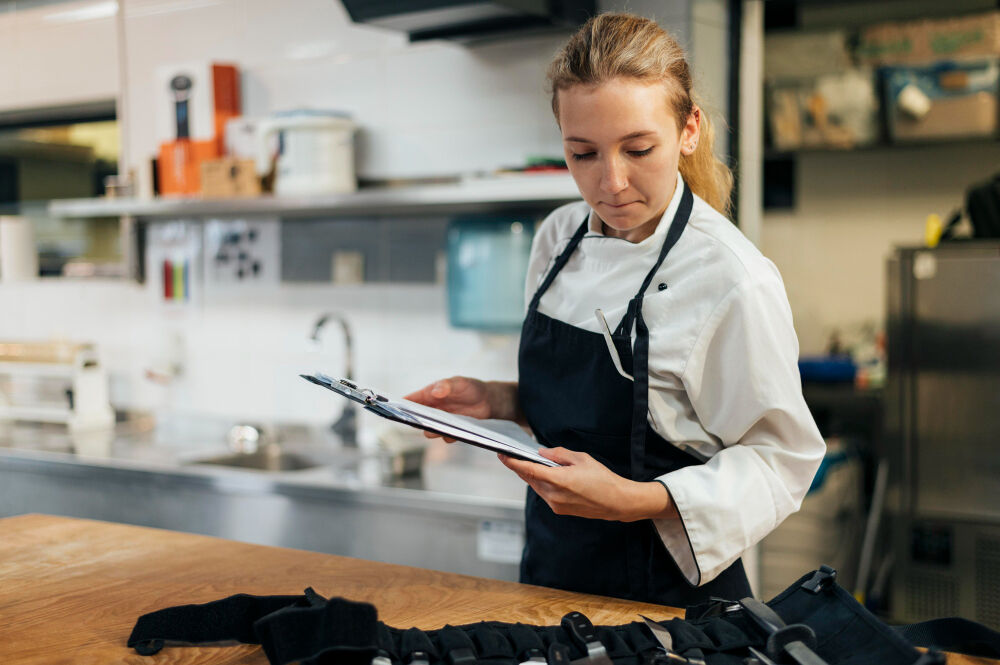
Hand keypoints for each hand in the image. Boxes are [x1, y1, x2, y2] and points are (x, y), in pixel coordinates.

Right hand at [404, 377, 520, 441]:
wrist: (489, 401)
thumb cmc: (471, 388)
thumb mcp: (460, 383)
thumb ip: (447, 386)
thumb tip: (436, 391)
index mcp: (430, 395)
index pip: (411, 400)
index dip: (401, 404)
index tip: (393, 409)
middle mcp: (433, 409)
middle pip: (417, 418)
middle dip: (415, 420)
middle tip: (415, 422)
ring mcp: (442, 421)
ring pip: (430, 430)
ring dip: (431, 431)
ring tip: (433, 430)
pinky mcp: (452, 431)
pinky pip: (446, 437)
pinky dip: (448, 437)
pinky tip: (452, 434)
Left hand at [498, 447, 678, 521]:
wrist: (617, 502)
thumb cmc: (603, 479)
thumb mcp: (581, 459)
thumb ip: (558, 454)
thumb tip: (542, 452)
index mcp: (558, 480)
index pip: (528, 470)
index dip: (513, 462)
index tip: (502, 455)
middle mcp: (553, 495)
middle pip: (529, 479)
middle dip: (521, 467)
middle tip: (513, 456)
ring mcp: (555, 504)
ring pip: (536, 487)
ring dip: (532, 476)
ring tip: (531, 464)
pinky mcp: (559, 510)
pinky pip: (545, 494)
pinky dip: (542, 484)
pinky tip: (546, 476)